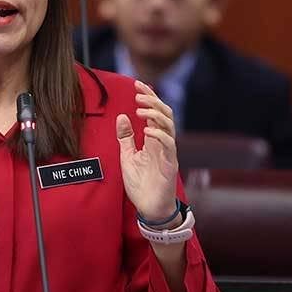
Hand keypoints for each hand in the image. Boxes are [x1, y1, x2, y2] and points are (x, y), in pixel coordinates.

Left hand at [116, 80, 178, 221]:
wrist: (149, 207)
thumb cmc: (140, 183)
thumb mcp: (127, 156)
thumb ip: (125, 137)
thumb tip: (121, 116)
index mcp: (153, 139)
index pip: (154, 112)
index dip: (148, 97)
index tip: (137, 84)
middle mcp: (163, 143)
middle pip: (165, 114)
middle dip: (153, 101)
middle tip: (139, 93)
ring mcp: (168, 152)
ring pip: (169, 125)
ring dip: (155, 114)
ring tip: (140, 111)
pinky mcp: (170, 164)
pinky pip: (168, 144)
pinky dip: (159, 134)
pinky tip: (147, 131)